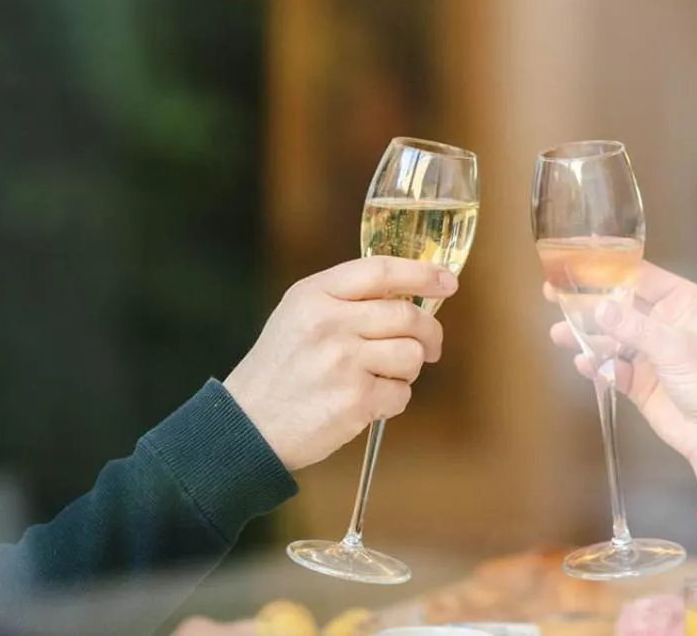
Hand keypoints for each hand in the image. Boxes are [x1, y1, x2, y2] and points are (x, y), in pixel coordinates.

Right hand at [226, 257, 455, 470]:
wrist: (248, 425)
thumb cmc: (280, 370)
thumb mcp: (299, 315)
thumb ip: (345, 299)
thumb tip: (409, 294)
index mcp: (314, 294)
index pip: (381, 270)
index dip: (422, 273)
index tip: (447, 281)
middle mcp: (329, 322)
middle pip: (407, 315)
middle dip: (429, 333)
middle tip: (430, 346)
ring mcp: (342, 361)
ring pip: (412, 355)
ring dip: (408, 370)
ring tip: (383, 377)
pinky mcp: (354, 400)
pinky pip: (402, 394)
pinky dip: (393, 400)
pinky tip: (367, 402)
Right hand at [546, 261, 696, 503]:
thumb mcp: (675, 348)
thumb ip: (634, 328)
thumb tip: (597, 307)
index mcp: (681, 302)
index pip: (638, 276)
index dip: (605, 270)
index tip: (571, 265)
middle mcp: (663, 321)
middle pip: (618, 304)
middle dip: (587, 301)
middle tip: (552, 293)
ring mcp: (649, 351)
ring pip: (610, 336)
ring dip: (585, 335)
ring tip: (558, 334)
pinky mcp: (638, 379)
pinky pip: (611, 365)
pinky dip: (596, 364)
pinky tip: (583, 364)